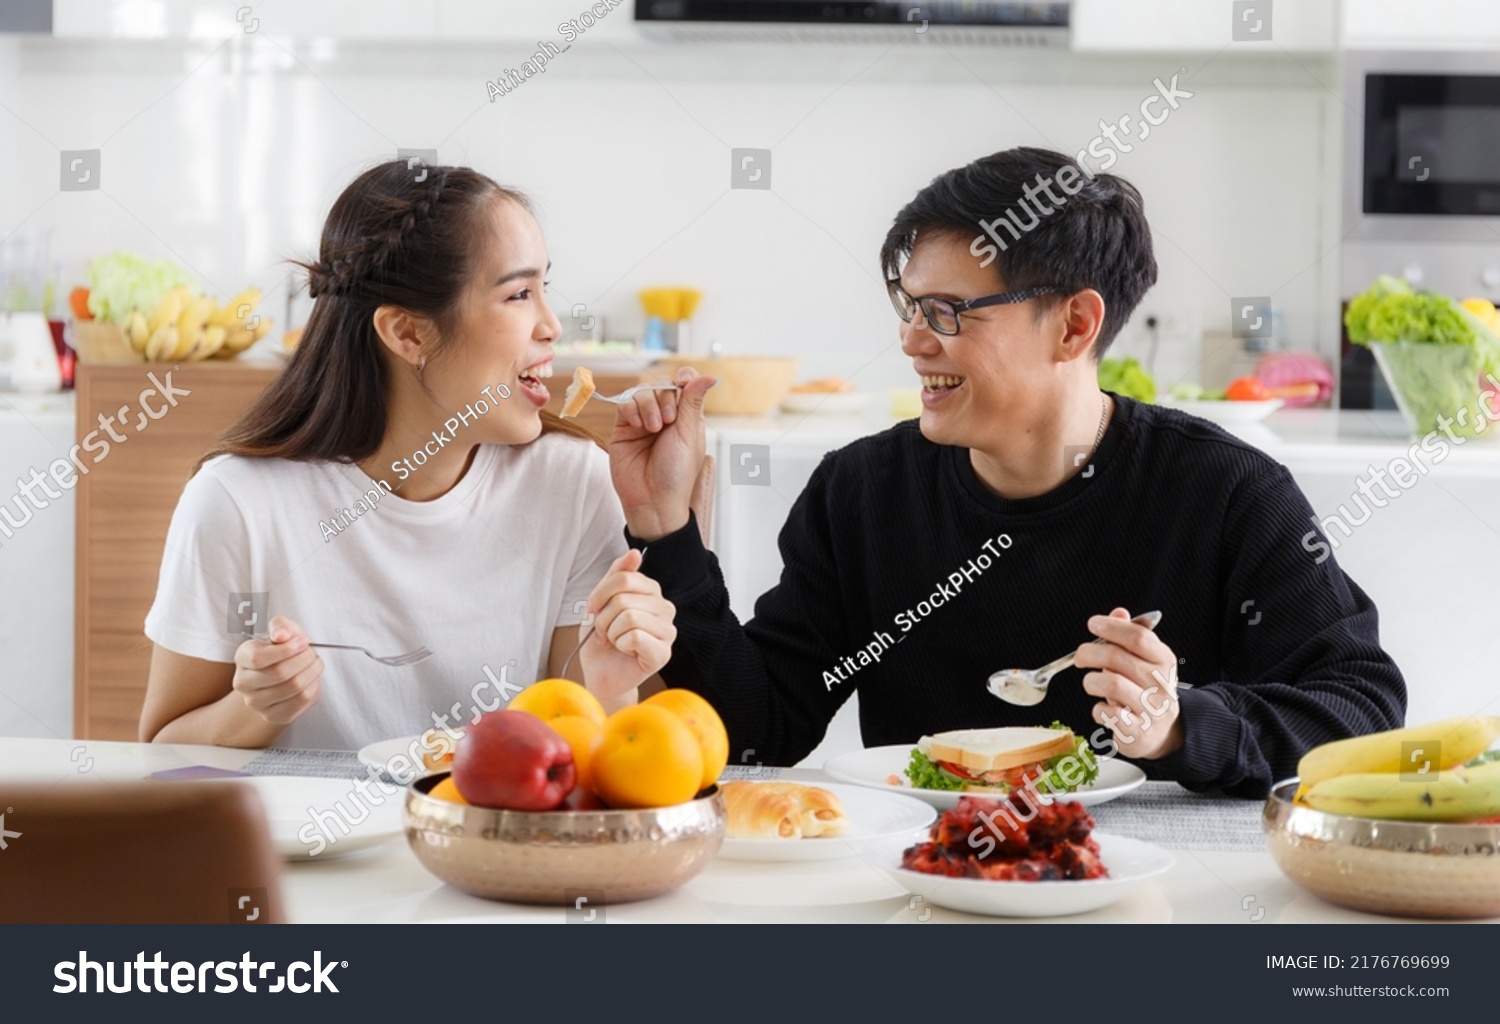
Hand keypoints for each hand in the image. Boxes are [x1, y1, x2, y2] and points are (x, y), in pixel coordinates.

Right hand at [231, 615, 323, 726]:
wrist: (285, 676)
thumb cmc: (284, 650)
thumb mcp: (283, 631)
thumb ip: (281, 626)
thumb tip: (282, 635)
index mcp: (242, 657)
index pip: (258, 658)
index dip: (286, 649)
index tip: (303, 642)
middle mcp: (243, 682)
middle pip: (280, 672)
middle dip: (304, 659)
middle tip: (312, 652)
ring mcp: (256, 702)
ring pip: (294, 687)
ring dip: (312, 672)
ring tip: (314, 664)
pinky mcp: (274, 715)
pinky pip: (302, 700)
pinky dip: (313, 686)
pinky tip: (311, 679)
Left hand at [578, 549, 677, 702]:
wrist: (600, 674)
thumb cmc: (601, 639)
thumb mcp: (601, 601)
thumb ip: (616, 576)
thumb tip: (635, 553)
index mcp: (652, 592)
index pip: (625, 577)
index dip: (600, 594)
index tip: (594, 610)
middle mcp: (665, 608)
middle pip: (624, 597)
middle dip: (603, 617)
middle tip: (605, 632)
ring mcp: (668, 631)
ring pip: (629, 616)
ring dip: (611, 632)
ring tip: (614, 641)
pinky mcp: (664, 653)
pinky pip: (635, 636)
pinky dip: (620, 645)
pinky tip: (625, 651)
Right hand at [608, 366, 716, 541]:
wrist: (652, 500)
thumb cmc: (676, 474)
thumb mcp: (689, 435)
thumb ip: (692, 402)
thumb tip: (710, 376)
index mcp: (686, 417)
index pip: (684, 384)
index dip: (683, 377)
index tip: (682, 382)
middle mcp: (665, 416)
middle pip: (661, 384)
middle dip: (665, 397)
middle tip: (668, 422)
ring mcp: (643, 421)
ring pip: (642, 391)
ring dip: (648, 405)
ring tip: (653, 428)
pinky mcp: (624, 428)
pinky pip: (624, 404)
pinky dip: (632, 409)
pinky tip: (638, 425)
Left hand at [1075, 607, 1183, 759]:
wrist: (1163, 732)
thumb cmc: (1146, 691)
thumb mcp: (1144, 662)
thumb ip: (1129, 637)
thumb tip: (1119, 612)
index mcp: (1164, 661)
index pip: (1138, 637)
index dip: (1112, 627)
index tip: (1093, 624)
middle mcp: (1161, 684)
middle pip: (1117, 657)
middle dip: (1090, 653)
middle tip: (1080, 657)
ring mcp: (1151, 709)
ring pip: (1111, 684)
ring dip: (1091, 681)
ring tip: (1091, 683)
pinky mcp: (1137, 732)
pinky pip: (1108, 714)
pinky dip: (1098, 709)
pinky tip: (1102, 708)